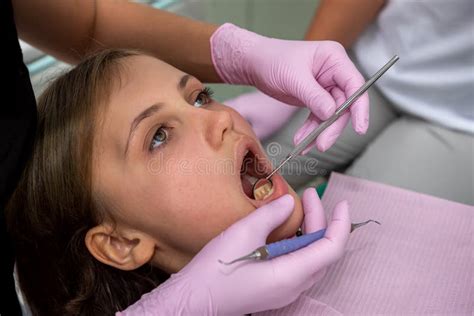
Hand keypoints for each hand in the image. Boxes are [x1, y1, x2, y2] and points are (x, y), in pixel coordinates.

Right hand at [118, 193, 350, 314]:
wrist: (194, 300)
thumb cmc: (216, 269)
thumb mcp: (244, 233)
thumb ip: (271, 214)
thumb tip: (288, 202)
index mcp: (291, 274)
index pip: (332, 248)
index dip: (341, 224)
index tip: (342, 202)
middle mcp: (294, 286)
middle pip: (322, 251)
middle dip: (321, 220)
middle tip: (309, 195)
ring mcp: (284, 290)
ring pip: (311, 259)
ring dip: (311, 232)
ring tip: (300, 208)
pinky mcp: (274, 289)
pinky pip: (298, 264)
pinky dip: (299, 244)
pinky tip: (287, 229)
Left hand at [211, 23, 368, 152]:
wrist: (254, 63)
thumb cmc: (273, 60)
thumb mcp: (293, 78)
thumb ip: (314, 96)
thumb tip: (331, 113)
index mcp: (334, 59)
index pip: (355, 84)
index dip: (360, 107)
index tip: (360, 129)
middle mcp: (334, 72)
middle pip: (344, 104)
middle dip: (333, 127)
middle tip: (322, 145)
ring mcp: (325, 86)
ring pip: (331, 115)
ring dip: (319, 132)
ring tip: (304, 147)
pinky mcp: (315, 98)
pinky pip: (318, 118)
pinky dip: (311, 131)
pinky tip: (301, 141)